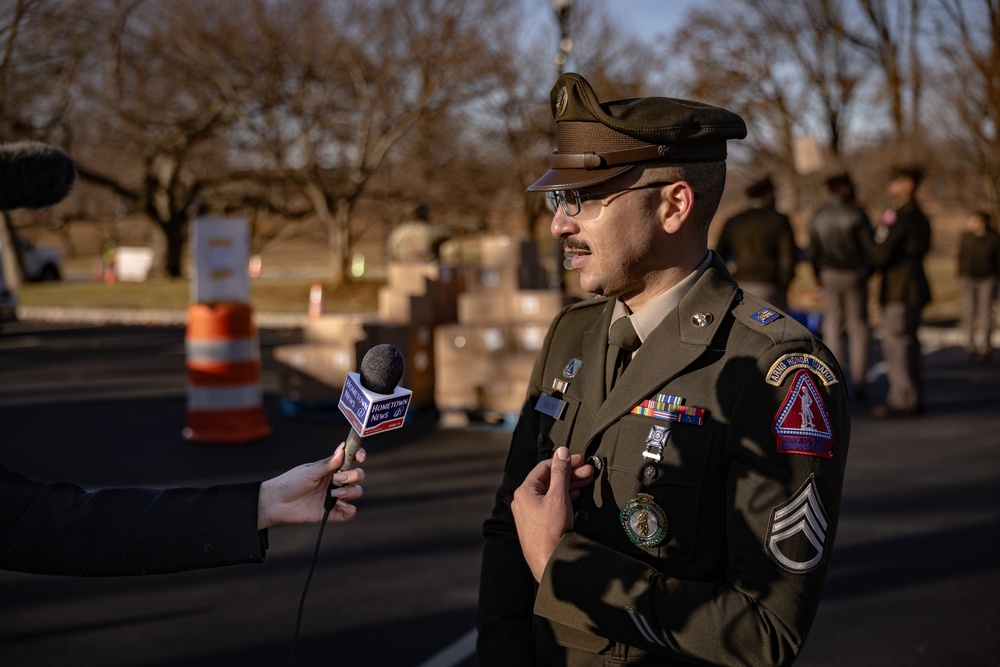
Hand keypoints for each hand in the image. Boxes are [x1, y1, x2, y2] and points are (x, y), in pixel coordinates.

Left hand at [257, 443, 365, 528]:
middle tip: (338, 479)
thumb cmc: (289, 483)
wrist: (276, 503)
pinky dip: (349, 509)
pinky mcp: (332, 512)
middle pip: (358, 476)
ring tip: (333, 494)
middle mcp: (335, 481)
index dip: (359, 456)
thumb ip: (327, 464)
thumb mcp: (308, 471)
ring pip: (356, 492)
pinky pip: (350, 512)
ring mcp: (335, 497)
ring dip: (350, 492)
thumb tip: (342, 449)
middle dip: (354, 476)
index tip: (360, 457)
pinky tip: (338, 505)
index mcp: (331, 468)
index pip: (351, 459)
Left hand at [512, 447, 593, 581]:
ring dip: (569, 485)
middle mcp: (524, 501)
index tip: (581, 460)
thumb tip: (562, 451)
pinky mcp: (538, 523)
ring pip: (551, 492)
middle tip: (589, 470)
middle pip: (549, 480)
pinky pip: (551, 504)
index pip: (545, 467)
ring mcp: (530, 513)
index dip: (564, 461)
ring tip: (587, 480)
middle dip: (570, 474)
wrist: (549, 562)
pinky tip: (576, 495)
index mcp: (525, 491)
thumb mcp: (558, 497)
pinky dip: (564, 497)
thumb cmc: (551, 530)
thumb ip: (561, 472)